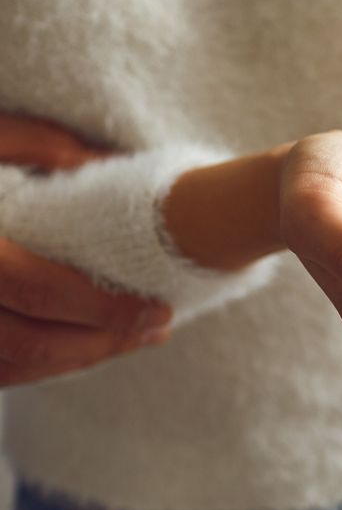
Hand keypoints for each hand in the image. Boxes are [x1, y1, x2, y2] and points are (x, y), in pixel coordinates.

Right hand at [0, 115, 172, 386]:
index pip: (37, 290)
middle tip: (156, 330)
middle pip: (27, 343)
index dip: (103, 309)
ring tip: (128, 339)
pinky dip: (35, 366)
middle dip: (102, 343)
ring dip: (74, 361)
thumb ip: (38, 142)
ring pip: (7, 367)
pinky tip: (74, 345)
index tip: (158, 311)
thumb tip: (106, 161)